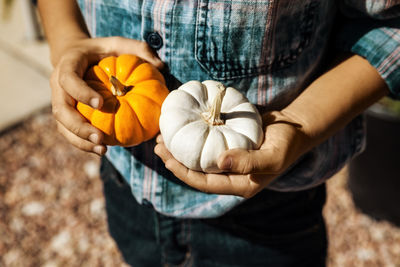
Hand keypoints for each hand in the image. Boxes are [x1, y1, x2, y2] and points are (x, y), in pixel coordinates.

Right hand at [50, 37, 163, 154]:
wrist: (76, 55)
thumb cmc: (102, 50)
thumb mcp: (118, 43)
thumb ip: (138, 49)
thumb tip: (161, 65)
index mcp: (67, 65)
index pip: (69, 80)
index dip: (82, 93)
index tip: (101, 104)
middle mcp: (59, 86)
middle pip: (60, 110)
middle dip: (78, 127)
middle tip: (100, 138)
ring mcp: (60, 102)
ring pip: (63, 127)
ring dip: (81, 141)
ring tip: (102, 150)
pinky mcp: (66, 115)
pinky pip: (71, 133)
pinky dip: (84, 143)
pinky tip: (103, 150)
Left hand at [154, 111, 309, 197]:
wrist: (294, 127)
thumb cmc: (287, 144)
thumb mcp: (273, 156)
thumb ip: (249, 162)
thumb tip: (218, 163)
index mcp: (239, 183)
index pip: (204, 183)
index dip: (182, 172)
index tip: (165, 157)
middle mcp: (230, 174)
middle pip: (196, 171)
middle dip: (174, 160)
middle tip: (157, 144)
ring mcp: (228, 159)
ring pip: (198, 157)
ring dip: (180, 148)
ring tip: (163, 135)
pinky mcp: (228, 143)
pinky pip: (206, 143)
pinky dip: (193, 135)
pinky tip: (182, 126)